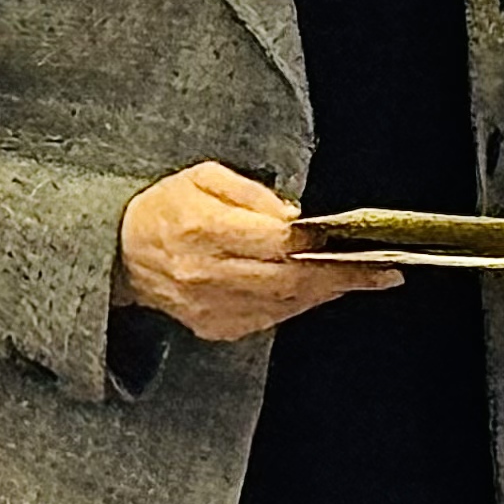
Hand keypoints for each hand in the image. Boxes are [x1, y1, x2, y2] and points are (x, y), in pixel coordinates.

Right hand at [114, 161, 402, 341]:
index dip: (316, 245)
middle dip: (338, 276)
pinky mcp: (213, 326)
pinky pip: (267, 319)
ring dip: (325, 292)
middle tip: (382, 271)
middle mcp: (206, 272)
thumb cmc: (166, 207)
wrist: (120, 252)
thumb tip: (296, 218)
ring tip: (363, 279)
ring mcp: (209, 306)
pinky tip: (319, 290)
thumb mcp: (204, 176)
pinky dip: (298, 304)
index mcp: (203, 228)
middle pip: (286, 279)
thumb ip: (252, 194)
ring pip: (282, 304)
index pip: (273, 242)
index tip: (351, 241)